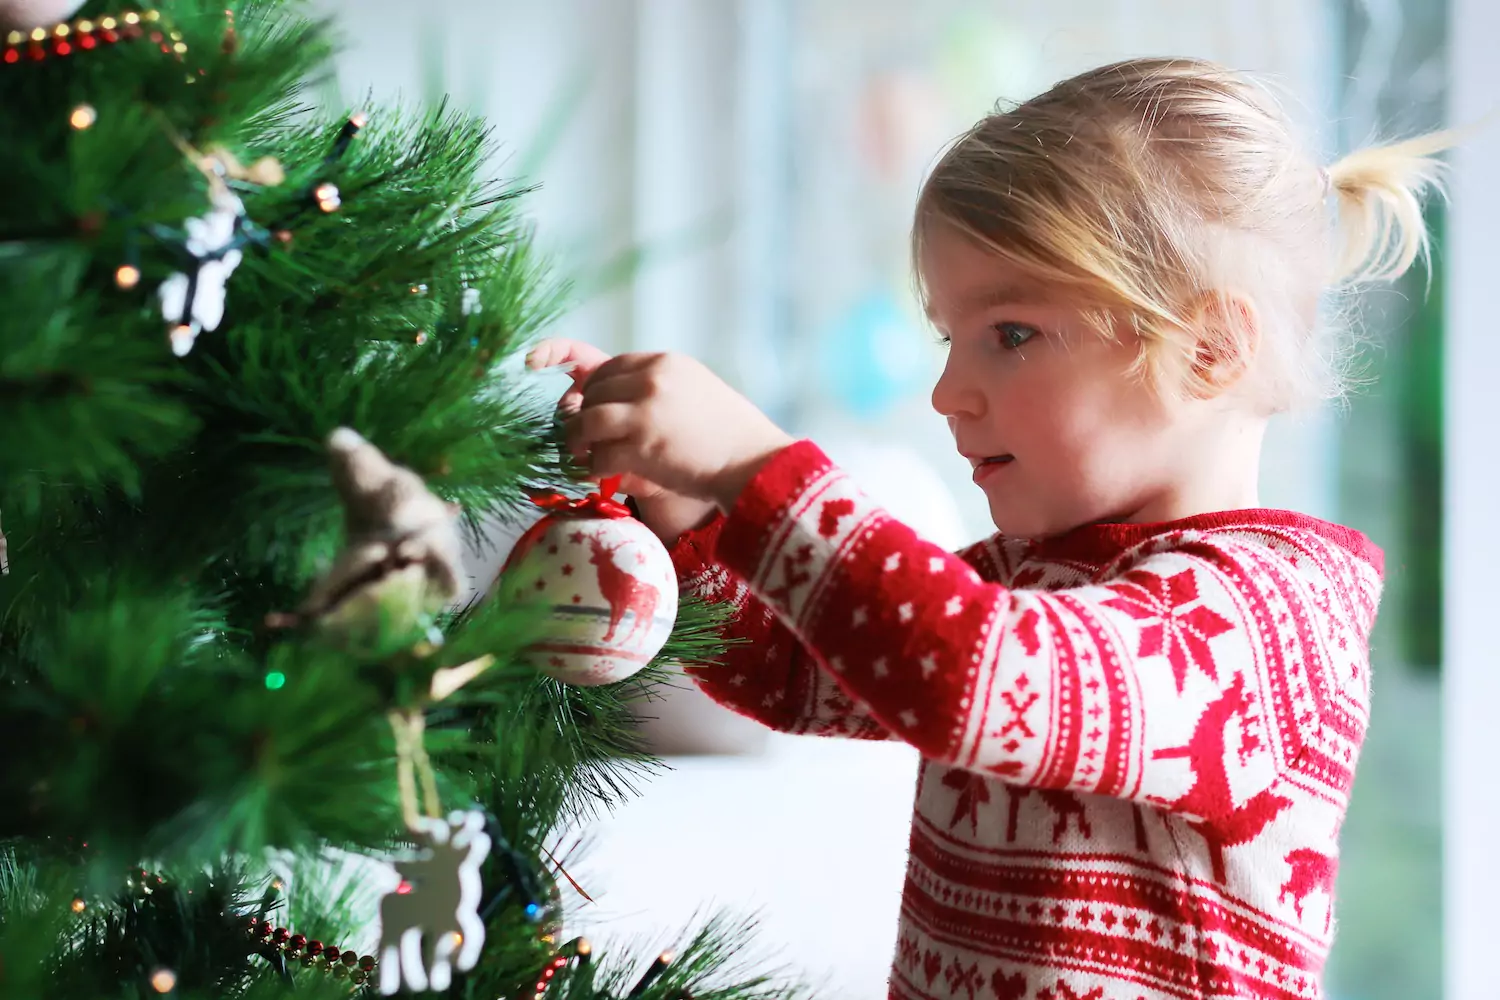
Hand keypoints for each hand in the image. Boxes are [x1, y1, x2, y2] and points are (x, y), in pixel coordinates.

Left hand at [562, 350, 794, 509]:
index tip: (593, 407)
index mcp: (665, 363)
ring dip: (580, 441)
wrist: (755, 463)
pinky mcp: (642, 448)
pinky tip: (604, 474)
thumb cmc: (732, 433)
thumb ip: (661, 386)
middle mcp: (652, 381)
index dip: (594, 390)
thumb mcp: (696, 389)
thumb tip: (623, 398)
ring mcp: (646, 413)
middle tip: (585, 437)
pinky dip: (595, 468)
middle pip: (594, 393)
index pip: (610, 367)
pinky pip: (599, 456)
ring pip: (588, 422)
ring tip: (584, 456)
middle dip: (584, 415)